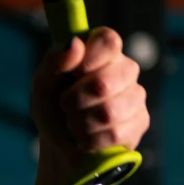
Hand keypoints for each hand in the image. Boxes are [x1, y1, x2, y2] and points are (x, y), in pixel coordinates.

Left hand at [30, 23, 149, 171]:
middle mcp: (124, 69)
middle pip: (105, 82)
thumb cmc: (52, 107)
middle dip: (76, 100)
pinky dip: (91, 140)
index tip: (75, 72)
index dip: (90, 58)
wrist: (59, 144)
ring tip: (74, 124)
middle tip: (65, 105)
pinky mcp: (140, 122)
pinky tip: (86, 138)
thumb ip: (54, 61)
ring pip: (109, 112)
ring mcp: (136, 96)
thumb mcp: (43, 83)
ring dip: (80, 123)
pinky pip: (115, 133)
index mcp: (102, 52)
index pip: (108, 41)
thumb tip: (75, 43)